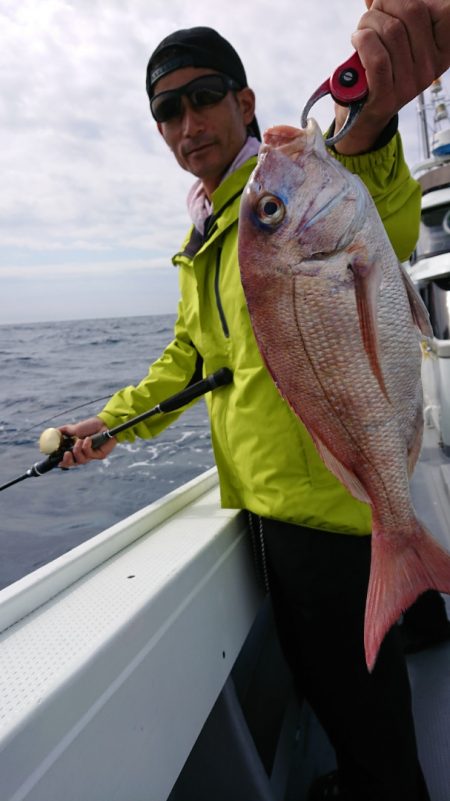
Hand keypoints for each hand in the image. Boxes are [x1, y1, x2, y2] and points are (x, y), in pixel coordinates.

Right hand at [58, 417, 116, 466]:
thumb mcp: (73, 428)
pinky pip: (90, 454)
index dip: (62, 462)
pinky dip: (87, 446)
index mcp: (75, 449)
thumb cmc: (90, 426)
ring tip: (80, 440)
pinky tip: (88, 439)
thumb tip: (52, 433)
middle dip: (68, 461)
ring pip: (81, 460)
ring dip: (78, 450)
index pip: (67, 460)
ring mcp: (91, 456)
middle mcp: (83, 454)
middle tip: (66, 453)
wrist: (104, 423)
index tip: (56, 460)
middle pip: (73, 464)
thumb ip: (62, 431)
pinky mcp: (99, 455)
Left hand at [334, 0, 449, 154]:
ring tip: (363, 33)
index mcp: (443, 50)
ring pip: (391, 30)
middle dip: (386, 4)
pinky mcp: (386, 96)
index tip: (398, 6)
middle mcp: (431, 68)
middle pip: (413, 11)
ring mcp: (410, 84)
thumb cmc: (381, 66)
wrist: (363, 112)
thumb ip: (397, 10)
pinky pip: (377, 57)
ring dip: (369, 22)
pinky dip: (363, 40)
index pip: (446, 10)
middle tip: (373, 15)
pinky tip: (358, 41)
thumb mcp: (398, 36)